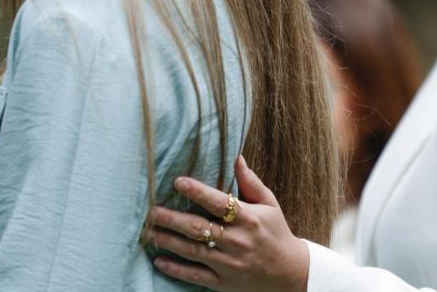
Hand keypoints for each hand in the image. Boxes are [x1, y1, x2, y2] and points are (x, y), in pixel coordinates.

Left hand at [149, 156, 309, 291]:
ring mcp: (230, 265)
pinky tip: (159, 261)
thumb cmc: (276, 233)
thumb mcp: (270, 205)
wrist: (289, 274)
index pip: (219, 203)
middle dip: (173, 219)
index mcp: (249, 219)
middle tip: (151, 210)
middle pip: (200, 229)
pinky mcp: (223, 283)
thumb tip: (236, 157)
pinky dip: (176, 269)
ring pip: (193, 251)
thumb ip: (250, 182)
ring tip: (148, 232)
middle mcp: (238, 242)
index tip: (178, 181)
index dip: (198, 192)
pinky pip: (195, 276)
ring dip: (168, 241)